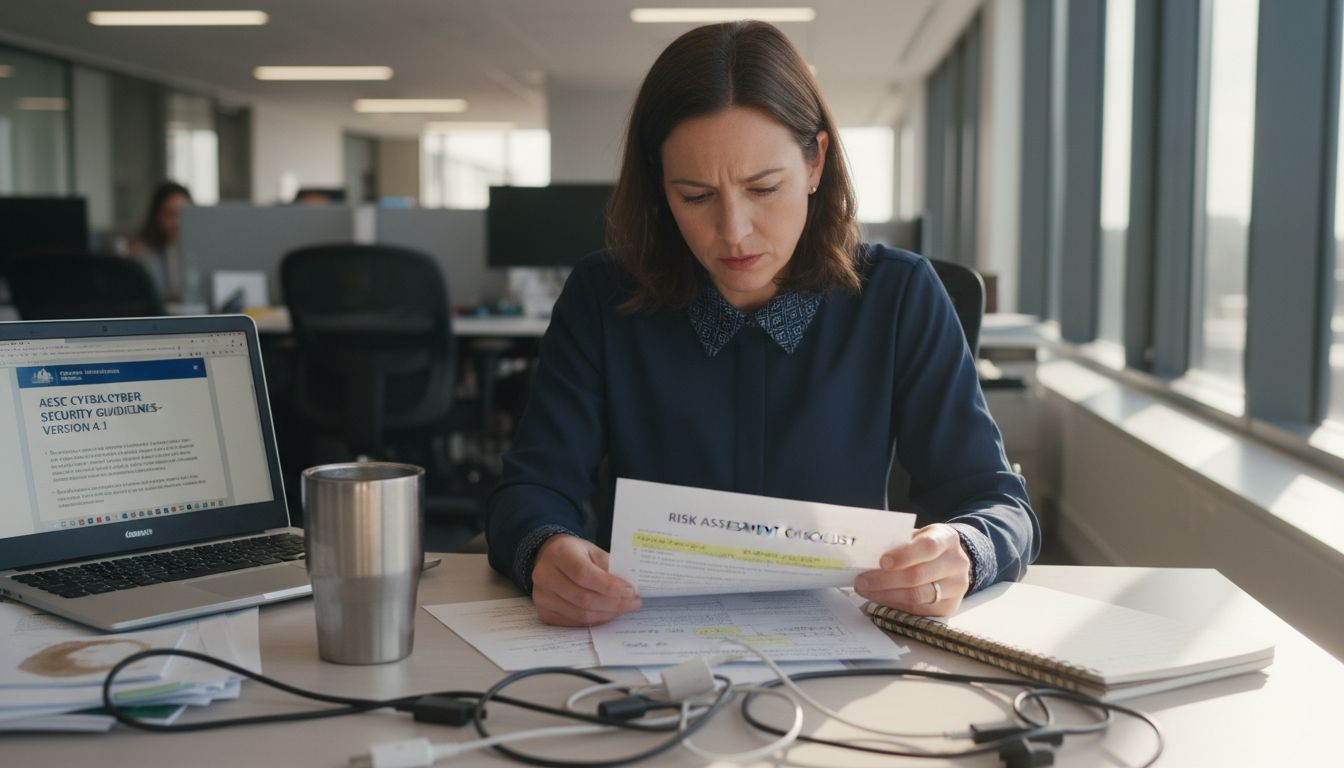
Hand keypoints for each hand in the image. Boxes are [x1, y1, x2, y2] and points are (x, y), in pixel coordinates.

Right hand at [530, 534, 642, 625]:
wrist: (550, 558)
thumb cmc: (575, 553)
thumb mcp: (593, 550)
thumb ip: (609, 566)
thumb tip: (629, 588)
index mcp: (559, 553)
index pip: (584, 574)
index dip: (609, 586)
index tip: (630, 591)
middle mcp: (545, 575)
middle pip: (583, 598)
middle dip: (613, 604)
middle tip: (633, 603)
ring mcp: (541, 596)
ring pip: (580, 614)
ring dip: (607, 614)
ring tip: (624, 609)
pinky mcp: (543, 612)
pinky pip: (574, 623)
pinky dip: (595, 620)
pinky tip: (608, 613)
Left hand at [853, 524, 970, 616]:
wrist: (951, 561)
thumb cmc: (925, 546)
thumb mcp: (917, 536)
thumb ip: (898, 543)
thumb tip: (866, 554)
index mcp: (947, 539)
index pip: (927, 547)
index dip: (903, 555)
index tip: (881, 562)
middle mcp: (956, 564)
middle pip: (918, 576)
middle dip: (885, 580)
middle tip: (862, 581)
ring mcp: (956, 587)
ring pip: (917, 596)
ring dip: (886, 595)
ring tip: (866, 591)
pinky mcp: (949, 607)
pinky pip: (918, 610)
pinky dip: (895, 604)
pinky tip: (880, 598)